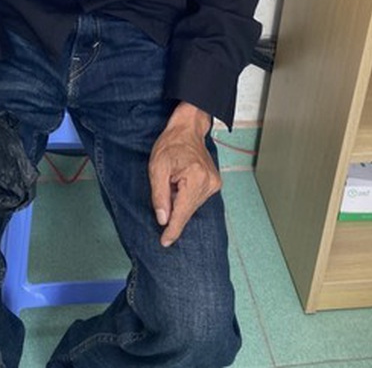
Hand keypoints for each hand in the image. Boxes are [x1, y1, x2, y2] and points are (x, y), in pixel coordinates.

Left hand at [148, 102, 220, 246]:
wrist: (188, 128)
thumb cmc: (171, 144)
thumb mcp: (157, 167)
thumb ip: (159, 195)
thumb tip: (163, 219)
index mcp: (195, 177)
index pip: (182, 212)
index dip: (172, 229)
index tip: (165, 242)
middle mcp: (209, 182)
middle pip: (187, 210)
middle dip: (174, 209)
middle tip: (166, 188)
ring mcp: (214, 183)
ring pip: (192, 206)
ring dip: (180, 202)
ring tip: (174, 181)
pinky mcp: (214, 183)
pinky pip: (197, 199)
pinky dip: (186, 197)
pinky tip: (181, 183)